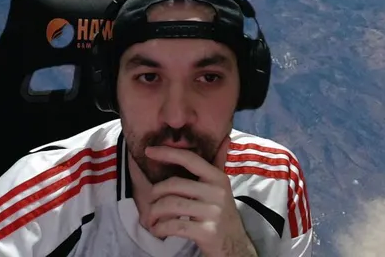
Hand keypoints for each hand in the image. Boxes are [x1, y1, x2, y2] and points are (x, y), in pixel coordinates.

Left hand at [142, 146, 257, 256]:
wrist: (236, 248)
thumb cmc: (222, 215)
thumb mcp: (222, 189)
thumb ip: (218, 165)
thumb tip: (225, 139)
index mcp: (218, 179)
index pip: (189, 159)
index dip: (167, 152)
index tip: (149, 151)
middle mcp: (217, 193)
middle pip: (173, 184)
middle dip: (155, 195)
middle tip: (150, 204)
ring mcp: (213, 213)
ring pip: (170, 204)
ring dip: (155, 213)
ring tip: (152, 220)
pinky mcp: (207, 232)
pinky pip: (174, 225)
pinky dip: (161, 228)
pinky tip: (158, 231)